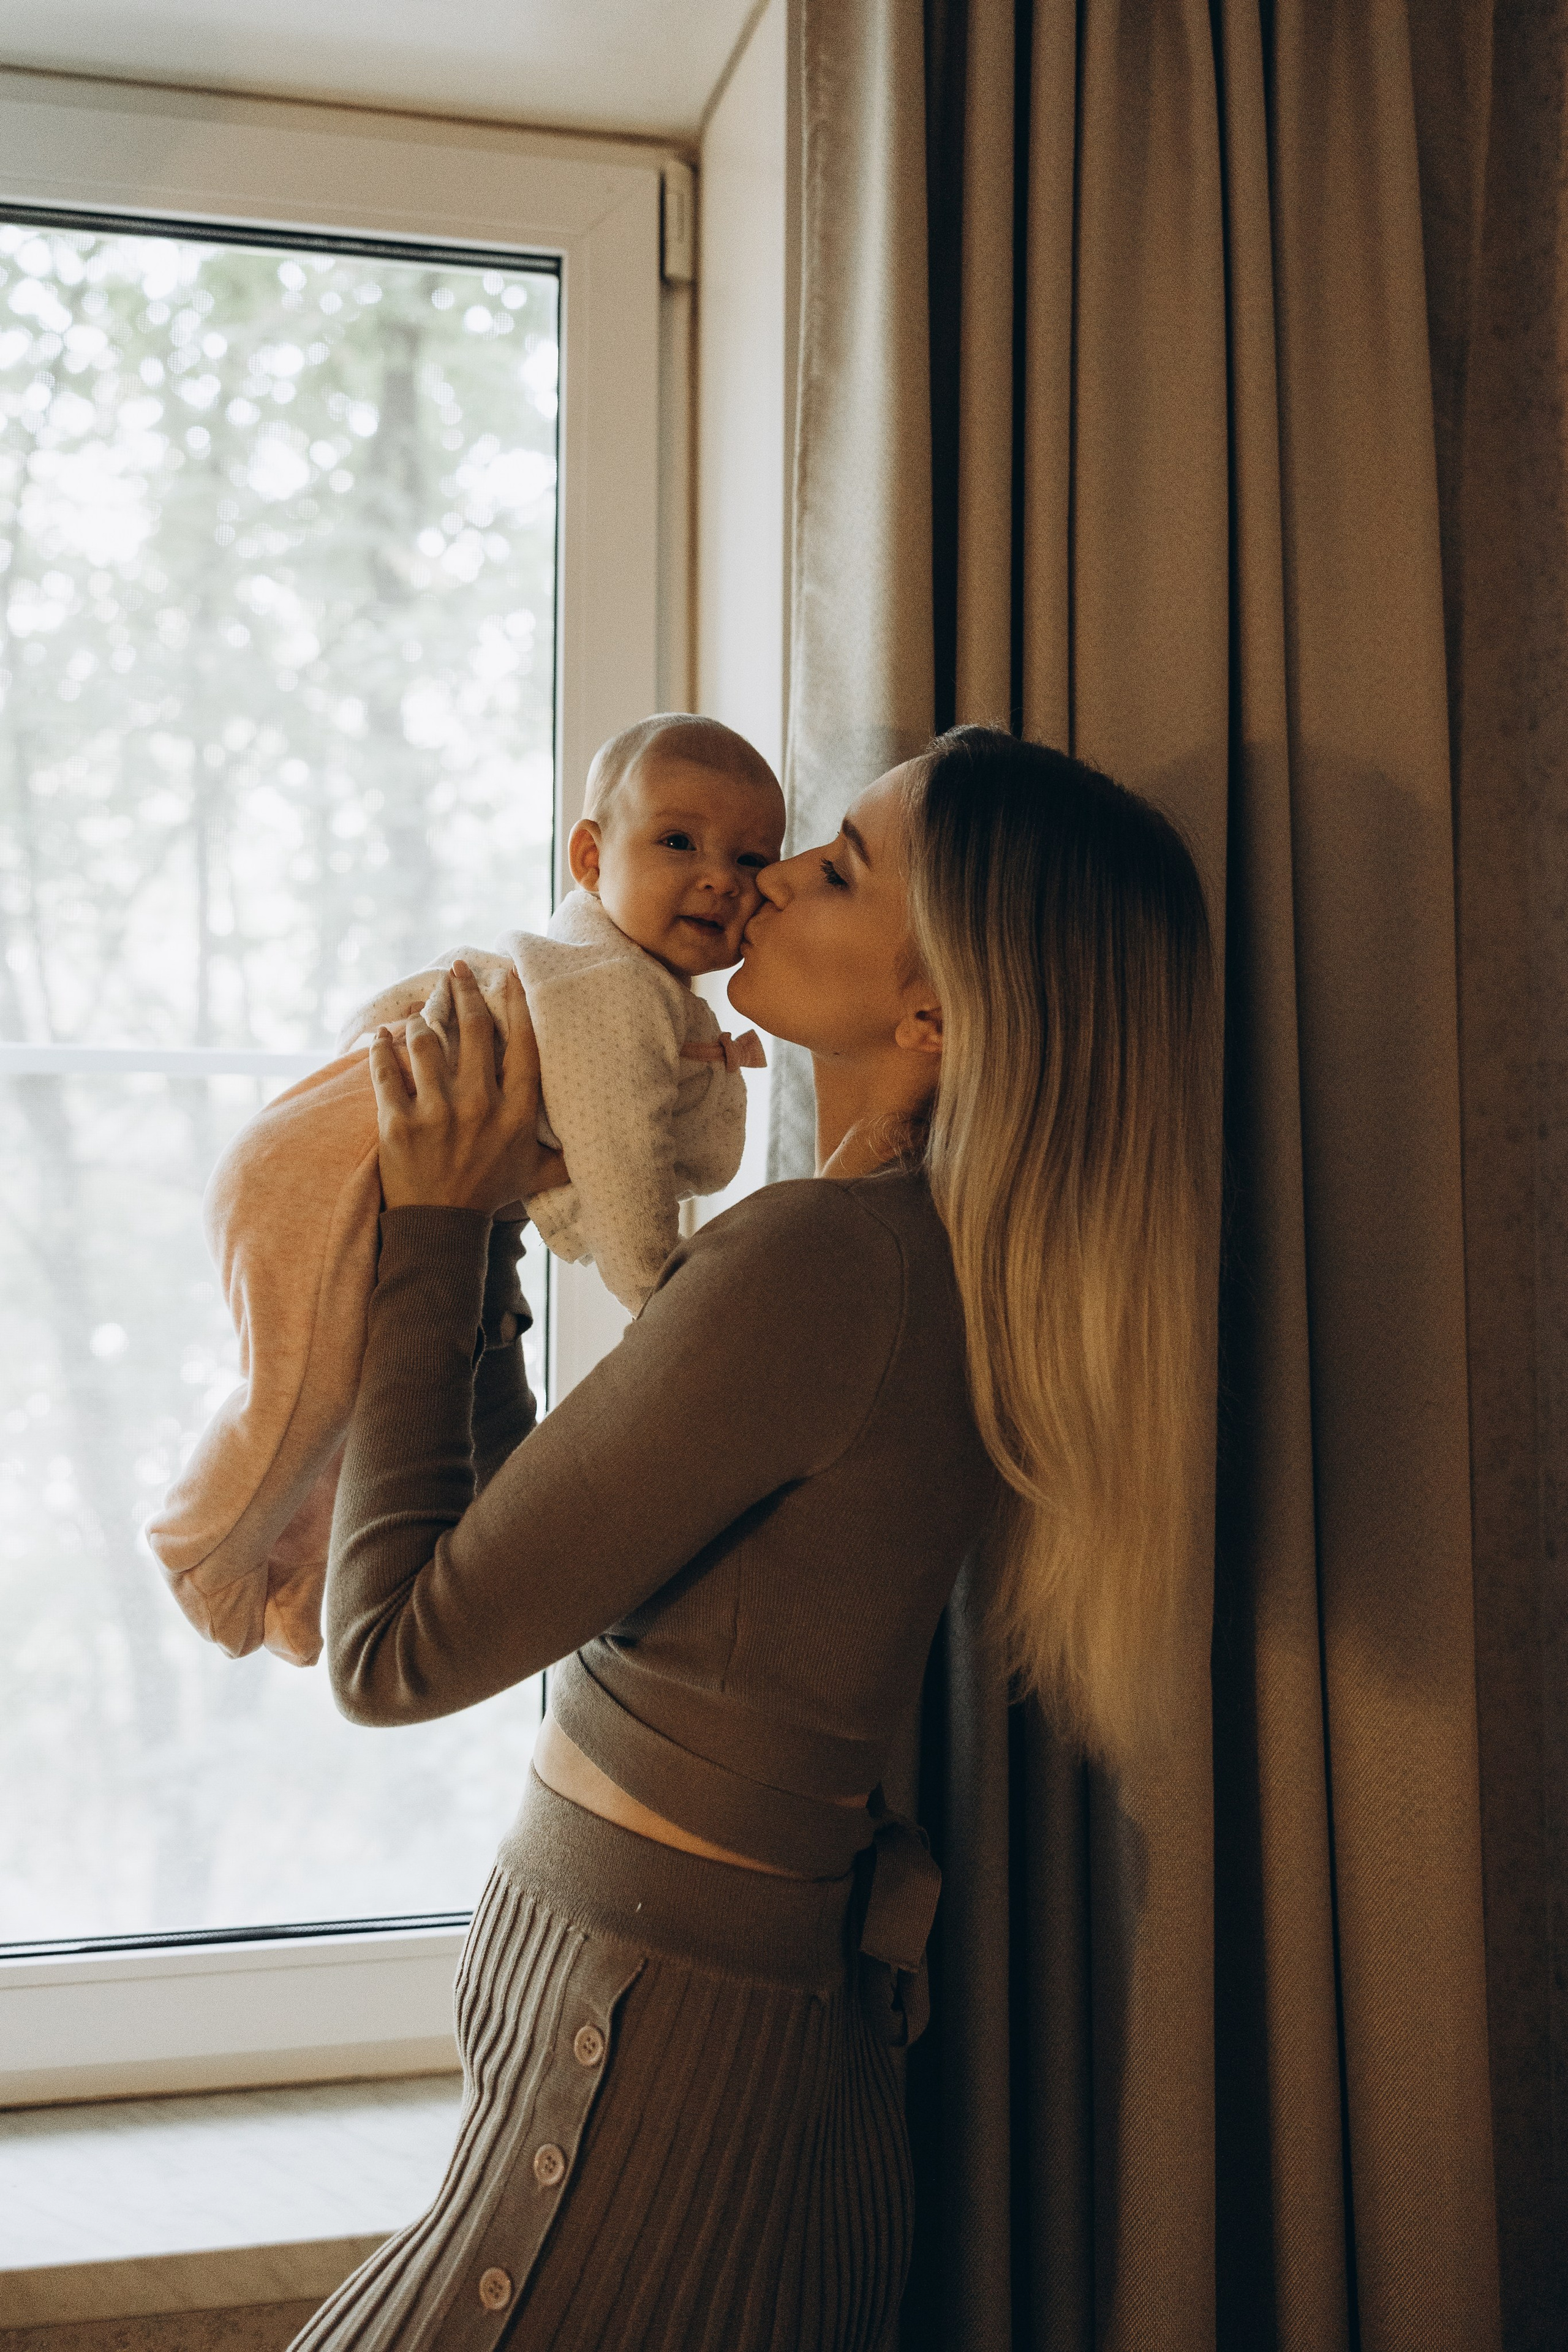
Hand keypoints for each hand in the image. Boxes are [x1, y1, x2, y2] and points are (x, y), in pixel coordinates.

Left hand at [369, 960, 569, 1215]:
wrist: (440, 1229)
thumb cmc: (490, 1196)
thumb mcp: (537, 1175)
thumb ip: (565, 1155)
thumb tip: (594, 1145)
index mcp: (515, 1112)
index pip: (521, 1044)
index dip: (514, 1005)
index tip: (506, 977)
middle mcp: (479, 1106)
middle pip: (473, 1031)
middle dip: (464, 992)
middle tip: (456, 970)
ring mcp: (436, 1113)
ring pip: (427, 1045)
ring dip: (424, 1018)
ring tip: (425, 1007)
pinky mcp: (398, 1124)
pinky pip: (386, 1073)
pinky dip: (382, 1050)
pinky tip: (382, 1036)